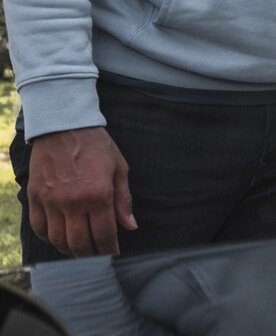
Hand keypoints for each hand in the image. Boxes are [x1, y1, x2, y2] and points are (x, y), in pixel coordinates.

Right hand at [27, 127, 137, 256]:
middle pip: (79, 243)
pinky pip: (39, 227)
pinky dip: (48, 238)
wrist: (64, 127)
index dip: (109, 249)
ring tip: (79, 251)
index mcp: (98, 195)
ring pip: (58, 239)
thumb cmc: (96, 146)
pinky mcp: (35, 197)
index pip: (104, 234)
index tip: (113, 255)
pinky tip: (58, 238)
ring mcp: (51, 201)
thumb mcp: (119, 168)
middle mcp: (73, 202)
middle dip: (90, 255)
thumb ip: (123, 199)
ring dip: (69, 250)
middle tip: (96, 258)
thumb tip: (130, 226)